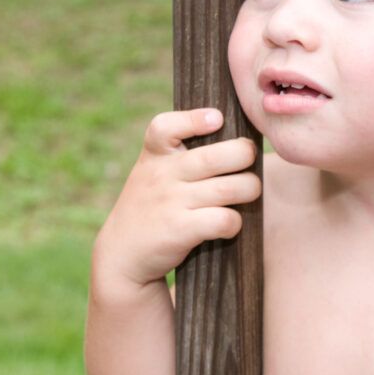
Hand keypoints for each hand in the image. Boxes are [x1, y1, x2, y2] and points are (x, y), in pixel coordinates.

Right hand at [93, 108, 260, 292]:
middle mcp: (162, 175)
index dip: (194, 119)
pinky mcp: (180, 229)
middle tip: (250, 161)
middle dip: (245, 155)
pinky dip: (235, 222)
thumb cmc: (152, 205)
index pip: (164, 127)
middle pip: (215, 157)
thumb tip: (234, 132)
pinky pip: (223, 219)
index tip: (216, 119)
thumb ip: (180, 151)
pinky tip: (230, 223)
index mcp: (154, 155)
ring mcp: (171, 202)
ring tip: (248, 192)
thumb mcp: (153, 170)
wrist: (122, 255)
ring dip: (249, 189)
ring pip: (229, 188)